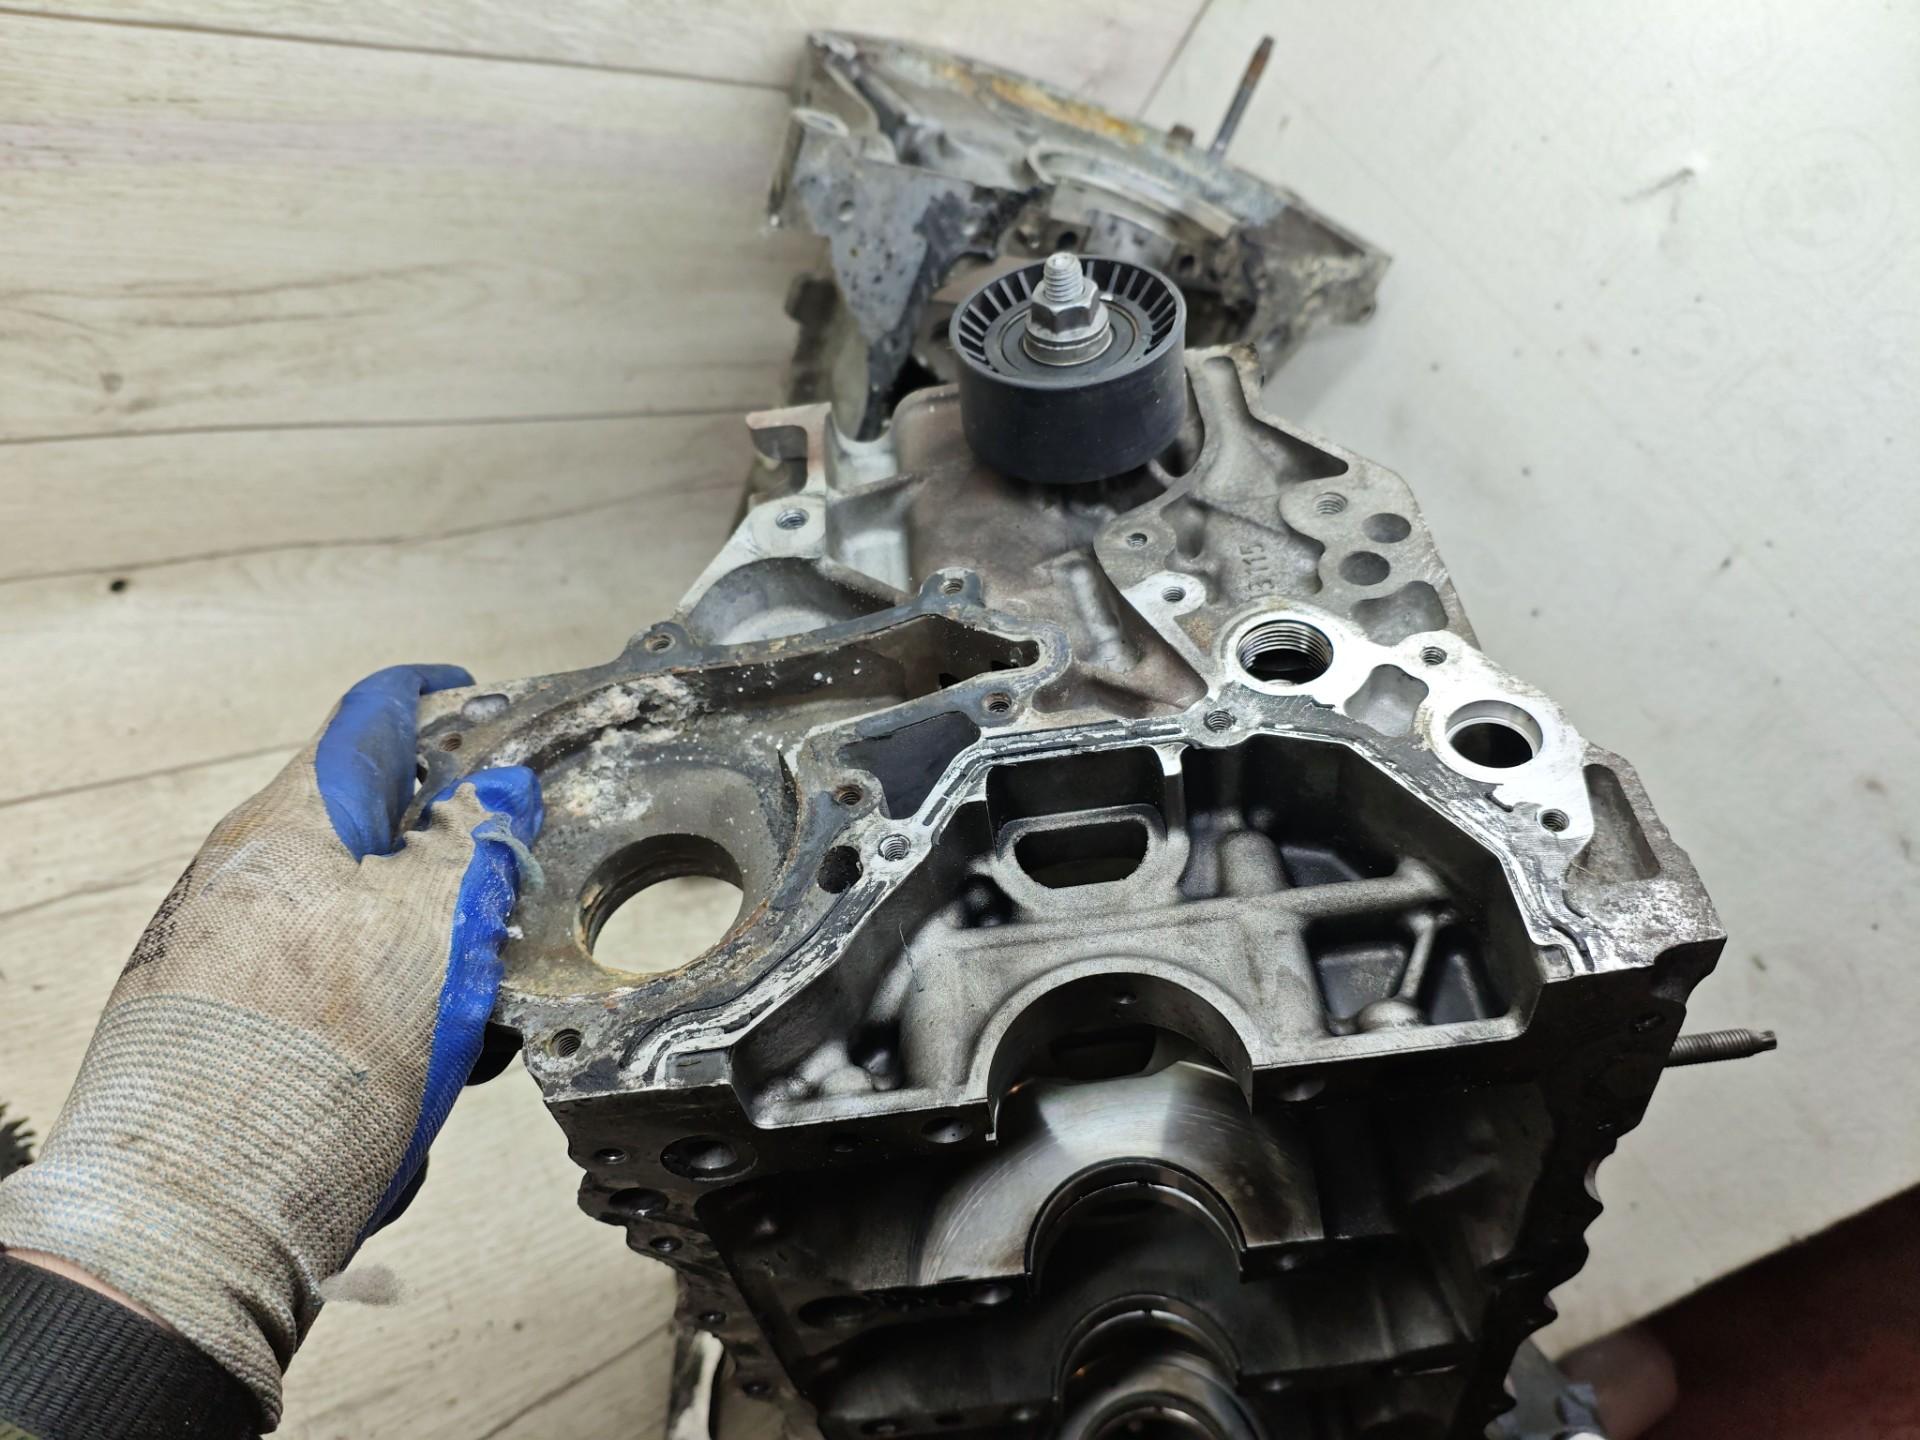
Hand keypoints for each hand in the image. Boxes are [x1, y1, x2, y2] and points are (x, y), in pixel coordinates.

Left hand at [0, 665, 540, 1425]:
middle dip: (448, 852)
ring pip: (356, 911)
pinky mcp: (224, 1018)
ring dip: (424, 944)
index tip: (486, 708)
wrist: (202, 1208)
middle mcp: (246, 871)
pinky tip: (414, 1064)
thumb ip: (473, 846)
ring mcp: (227, 946)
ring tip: (468, 1016)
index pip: (374, 717)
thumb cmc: (316, 1060)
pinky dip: (380, 1003)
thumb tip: (500, 795)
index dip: (440, 703)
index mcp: (291, 823)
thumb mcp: (434, 928)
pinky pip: (324, 981)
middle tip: (506, 891)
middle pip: (369, 823)